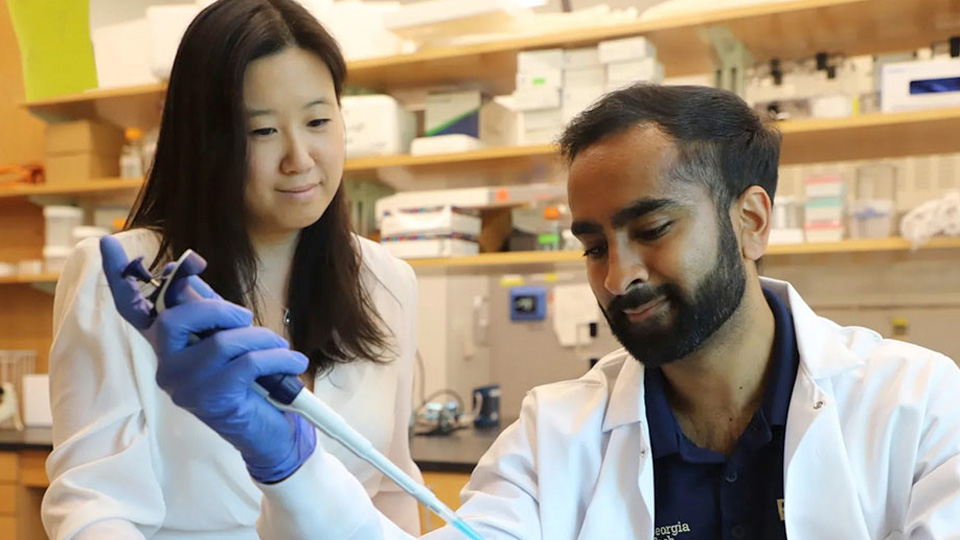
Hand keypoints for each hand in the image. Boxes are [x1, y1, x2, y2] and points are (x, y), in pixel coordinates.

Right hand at [99, 236, 316, 482]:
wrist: (271, 431)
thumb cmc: (251, 380)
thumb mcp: (230, 337)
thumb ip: (208, 309)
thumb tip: (184, 275)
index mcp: (169, 347)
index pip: (134, 311)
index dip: (120, 278)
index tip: (106, 242)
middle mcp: (167, 368)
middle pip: (177, 319)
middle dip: (220, 310)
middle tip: (246, 317)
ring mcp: (185, 387)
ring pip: (224, 342)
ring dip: (262, 339)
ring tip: (280, 350)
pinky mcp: (212, 401)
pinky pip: (248, 363)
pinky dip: (278, 358)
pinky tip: (293, 363)